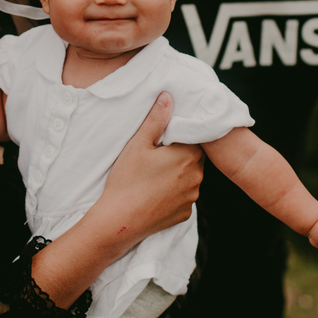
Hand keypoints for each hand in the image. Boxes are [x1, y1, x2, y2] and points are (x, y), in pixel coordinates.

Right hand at [99, 92, 202, 243]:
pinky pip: (185, 197)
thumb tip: (168, 97)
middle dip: (180, 154)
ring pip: (190, 177)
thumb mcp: (139, 144)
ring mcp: (192, 197)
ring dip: (179, 174)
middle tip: (157, 155)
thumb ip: (156, 119)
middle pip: (194, 157)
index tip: (165, 138)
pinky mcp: (185, 214)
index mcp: (188, 155)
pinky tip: (157, 192)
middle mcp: (197, 176)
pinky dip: (175, 193)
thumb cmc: (127, 180)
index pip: (194, 137)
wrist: (120, 220)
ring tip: (155, 175)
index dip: (180, 135)